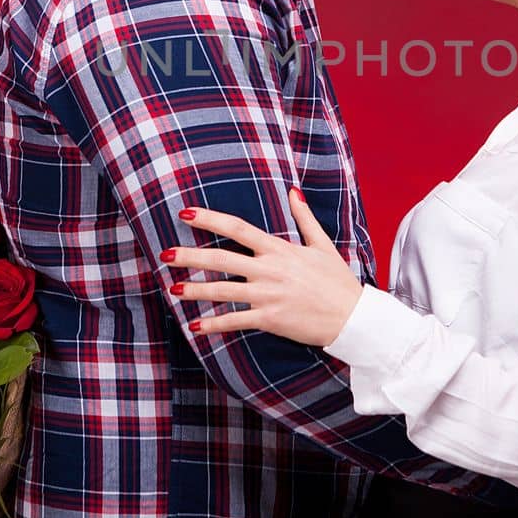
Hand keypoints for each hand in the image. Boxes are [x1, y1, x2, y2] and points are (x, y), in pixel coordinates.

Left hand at [165, 186, 363, 345]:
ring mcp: (267, 295)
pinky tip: (195, 326)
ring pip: (222, 290)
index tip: (185, 213)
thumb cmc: (338, 281)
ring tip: (172, 289)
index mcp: (279, 249)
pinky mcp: (269, 318)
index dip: (209, 219)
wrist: (352, 316)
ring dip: (195, 289)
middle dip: (190, 256)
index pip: (237, 228)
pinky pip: (235, 321)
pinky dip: (213, 324)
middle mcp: (269, 269)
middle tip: (165, 254)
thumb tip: (293, 191)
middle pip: (221, 258)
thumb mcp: (322, 245)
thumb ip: (304, 218)